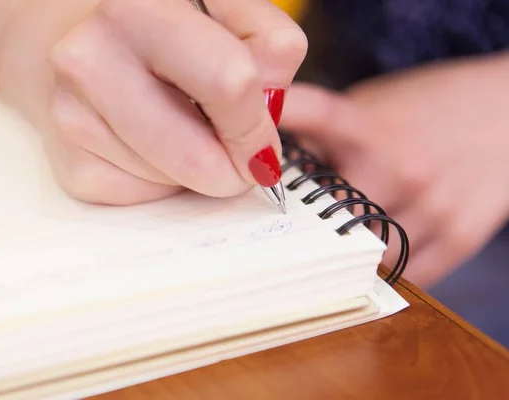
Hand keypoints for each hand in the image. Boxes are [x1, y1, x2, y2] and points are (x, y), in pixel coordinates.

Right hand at [0, 0, 306, 204]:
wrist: (70, 41)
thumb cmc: (158, 30)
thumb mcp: (224, 11)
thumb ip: (268, 49)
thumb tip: (266, 122)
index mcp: (139, 9)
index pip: (231, 84)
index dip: (258, 125)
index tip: (263, 143)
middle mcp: (91, 60)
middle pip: (200, 158)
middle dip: (233, 167)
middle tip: (235, 152)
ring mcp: (72, 118)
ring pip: (176, 182)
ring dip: (196, 168)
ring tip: (178, 125)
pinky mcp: (70, 166)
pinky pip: (148, 197)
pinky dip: (164, 179)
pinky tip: (148, 143)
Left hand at [279, 54, 508, 287]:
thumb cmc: (432, 108)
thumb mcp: (376, 104)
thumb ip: (331, 133)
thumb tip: (277, 161)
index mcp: (372, 127)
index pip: (317, 116)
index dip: (282, 120)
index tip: (252, 136)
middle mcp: (400, 167)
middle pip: (328, 214)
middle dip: (308, 223)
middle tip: (293, 228)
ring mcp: (431, 206)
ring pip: (363, 254)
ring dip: (346, 252)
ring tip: (340, 244)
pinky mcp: (458, 237)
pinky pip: (404, 275)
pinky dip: (382, 270)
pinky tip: (374, 255)